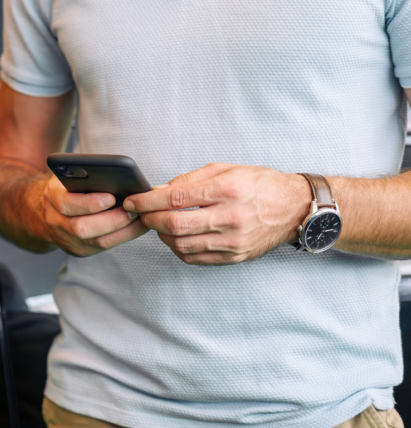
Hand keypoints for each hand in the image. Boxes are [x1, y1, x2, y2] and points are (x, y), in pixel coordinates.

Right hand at [39, 175, 148, 256]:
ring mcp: (67, 239)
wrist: (49, 210)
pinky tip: (136, 227)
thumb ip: (84, 177)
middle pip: (81, 228)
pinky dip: (122, 236)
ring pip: (95, 241)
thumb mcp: (69, 177)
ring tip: (139, 218)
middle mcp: (56, 221)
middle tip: (132, 210)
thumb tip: (116, 177)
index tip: (111, 198)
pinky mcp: (79, 250)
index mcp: (52, 197)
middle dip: (111, 220)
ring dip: (121, 230)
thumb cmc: (67, 188)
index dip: (89, 203)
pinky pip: (103, 247)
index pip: (66, 203)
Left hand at [123, 163, 309, 264]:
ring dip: (161, 235)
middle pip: (175, 225)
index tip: (132, 201)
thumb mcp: (225, 169)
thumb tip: (157, 191)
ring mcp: (234, 241)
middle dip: (149, 219)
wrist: (294, 208)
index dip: (147, 201)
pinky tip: (176, 236)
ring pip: (181, 245)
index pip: (175, 198)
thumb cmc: (258, 184)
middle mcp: (231, 217)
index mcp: (227, 190)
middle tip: (140, 214)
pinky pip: (195, 258)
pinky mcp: (235, 256)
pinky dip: (178, 248)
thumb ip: (189, 180)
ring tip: (158, 223)